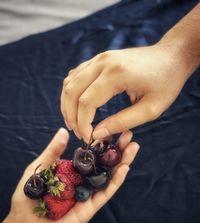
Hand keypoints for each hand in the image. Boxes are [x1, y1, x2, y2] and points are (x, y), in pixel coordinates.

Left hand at [0, 128, 138, 222]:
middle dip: (118, 150)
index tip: (114, 129)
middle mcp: (84, 181)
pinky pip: (105, 193)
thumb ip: (53, 151)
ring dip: (123, 163)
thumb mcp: (39, 168)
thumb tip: (63, 131)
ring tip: (133, 148)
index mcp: (74, 170)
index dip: (104, 142)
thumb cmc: (29, 195)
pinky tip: (124, 168)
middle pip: (105, 164)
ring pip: (110, 177)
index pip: (93, 154)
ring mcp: (89, 194)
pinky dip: (116, 181)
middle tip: (130, 135)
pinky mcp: (90, 208)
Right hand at [61, 44, 187, 142]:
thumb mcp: (150, 109)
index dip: (83, 124)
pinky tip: (77, 106)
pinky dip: (72, 92)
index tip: (88, 139)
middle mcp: (103, 62)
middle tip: (78, 134)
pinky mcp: (99, 59)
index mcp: (116, 74)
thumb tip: (97, 134)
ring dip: (68, 104)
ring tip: (75, 123)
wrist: (172, 56)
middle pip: (72, 91)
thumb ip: (122, 122)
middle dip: (71, 116)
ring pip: (70, 82)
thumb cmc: (166, 83)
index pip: (86, 102)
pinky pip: (76, 75)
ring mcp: (99, 58)